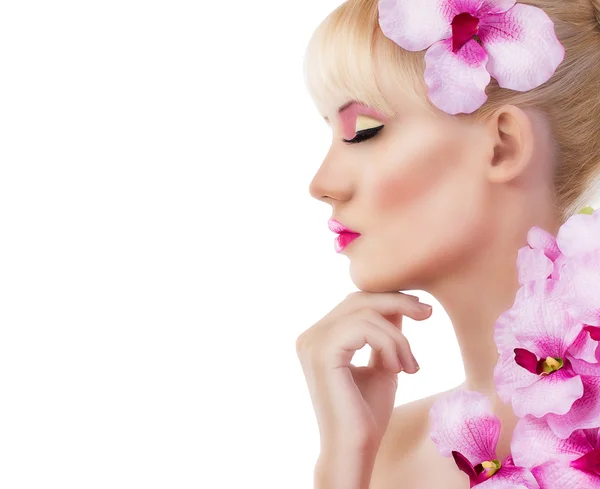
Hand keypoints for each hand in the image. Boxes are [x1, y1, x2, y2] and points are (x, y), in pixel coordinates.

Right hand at [295, 291, 431, 453]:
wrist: (356, 448)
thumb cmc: (367, 412)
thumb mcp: (381, 362)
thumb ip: (384, 333)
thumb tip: (399, 302)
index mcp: (319, 337)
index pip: (355, 302)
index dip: (389, 300)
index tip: (423, 310)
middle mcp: (310, 336)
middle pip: (358, 299)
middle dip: (398, 302)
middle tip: (428, 313)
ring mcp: (313, 342)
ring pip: (366, 313)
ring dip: (398, 337)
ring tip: (409, 365)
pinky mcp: (323, 352)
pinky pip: (365, 328)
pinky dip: (389, 344)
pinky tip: (396, 368)